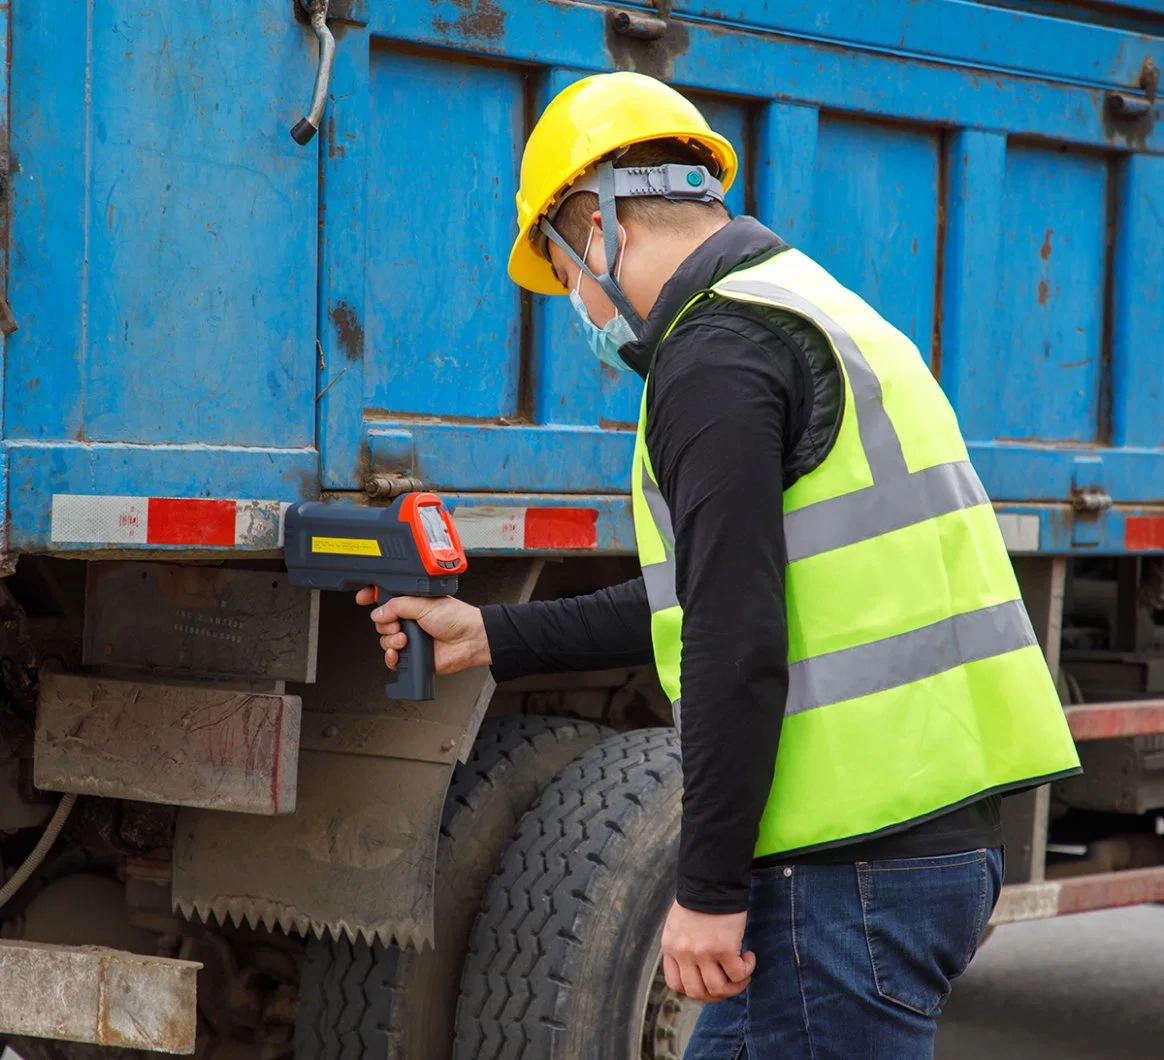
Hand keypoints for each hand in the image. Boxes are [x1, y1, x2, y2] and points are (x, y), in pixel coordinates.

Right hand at [356, 590, 490, 674]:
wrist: (470, 639)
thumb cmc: (456, 617)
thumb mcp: (424, 604)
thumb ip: (397, 606)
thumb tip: (378, 612)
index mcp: (412, 603)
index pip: (386, 598)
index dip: (372, 597)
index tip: (362, 597)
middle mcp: (410, 620)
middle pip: (382, 622)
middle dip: (385, 625)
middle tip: (397, 624)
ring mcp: (411, 638)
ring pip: (385, 641)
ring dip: (390, 641)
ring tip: (405, 639)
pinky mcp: (413, 656)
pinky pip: (392, 659)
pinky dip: (391, 657)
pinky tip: (398, 653)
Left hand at [661, 901, 754, 1001]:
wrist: (711, 878)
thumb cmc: (699, 897)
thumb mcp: (679, 923)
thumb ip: (683, 944)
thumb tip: (697, 965)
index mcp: (671, 946)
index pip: (676, 984)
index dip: (694, 989)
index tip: (708, 980)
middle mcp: (684, 953)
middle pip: (697, 992)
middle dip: (715, 994)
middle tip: (729, 982)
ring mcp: (703, 953)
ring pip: (719, 988)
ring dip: (735, 985)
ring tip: (743, 971)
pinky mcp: (724, 948)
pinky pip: (738, 974)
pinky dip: (747, 970)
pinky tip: (749, 957)